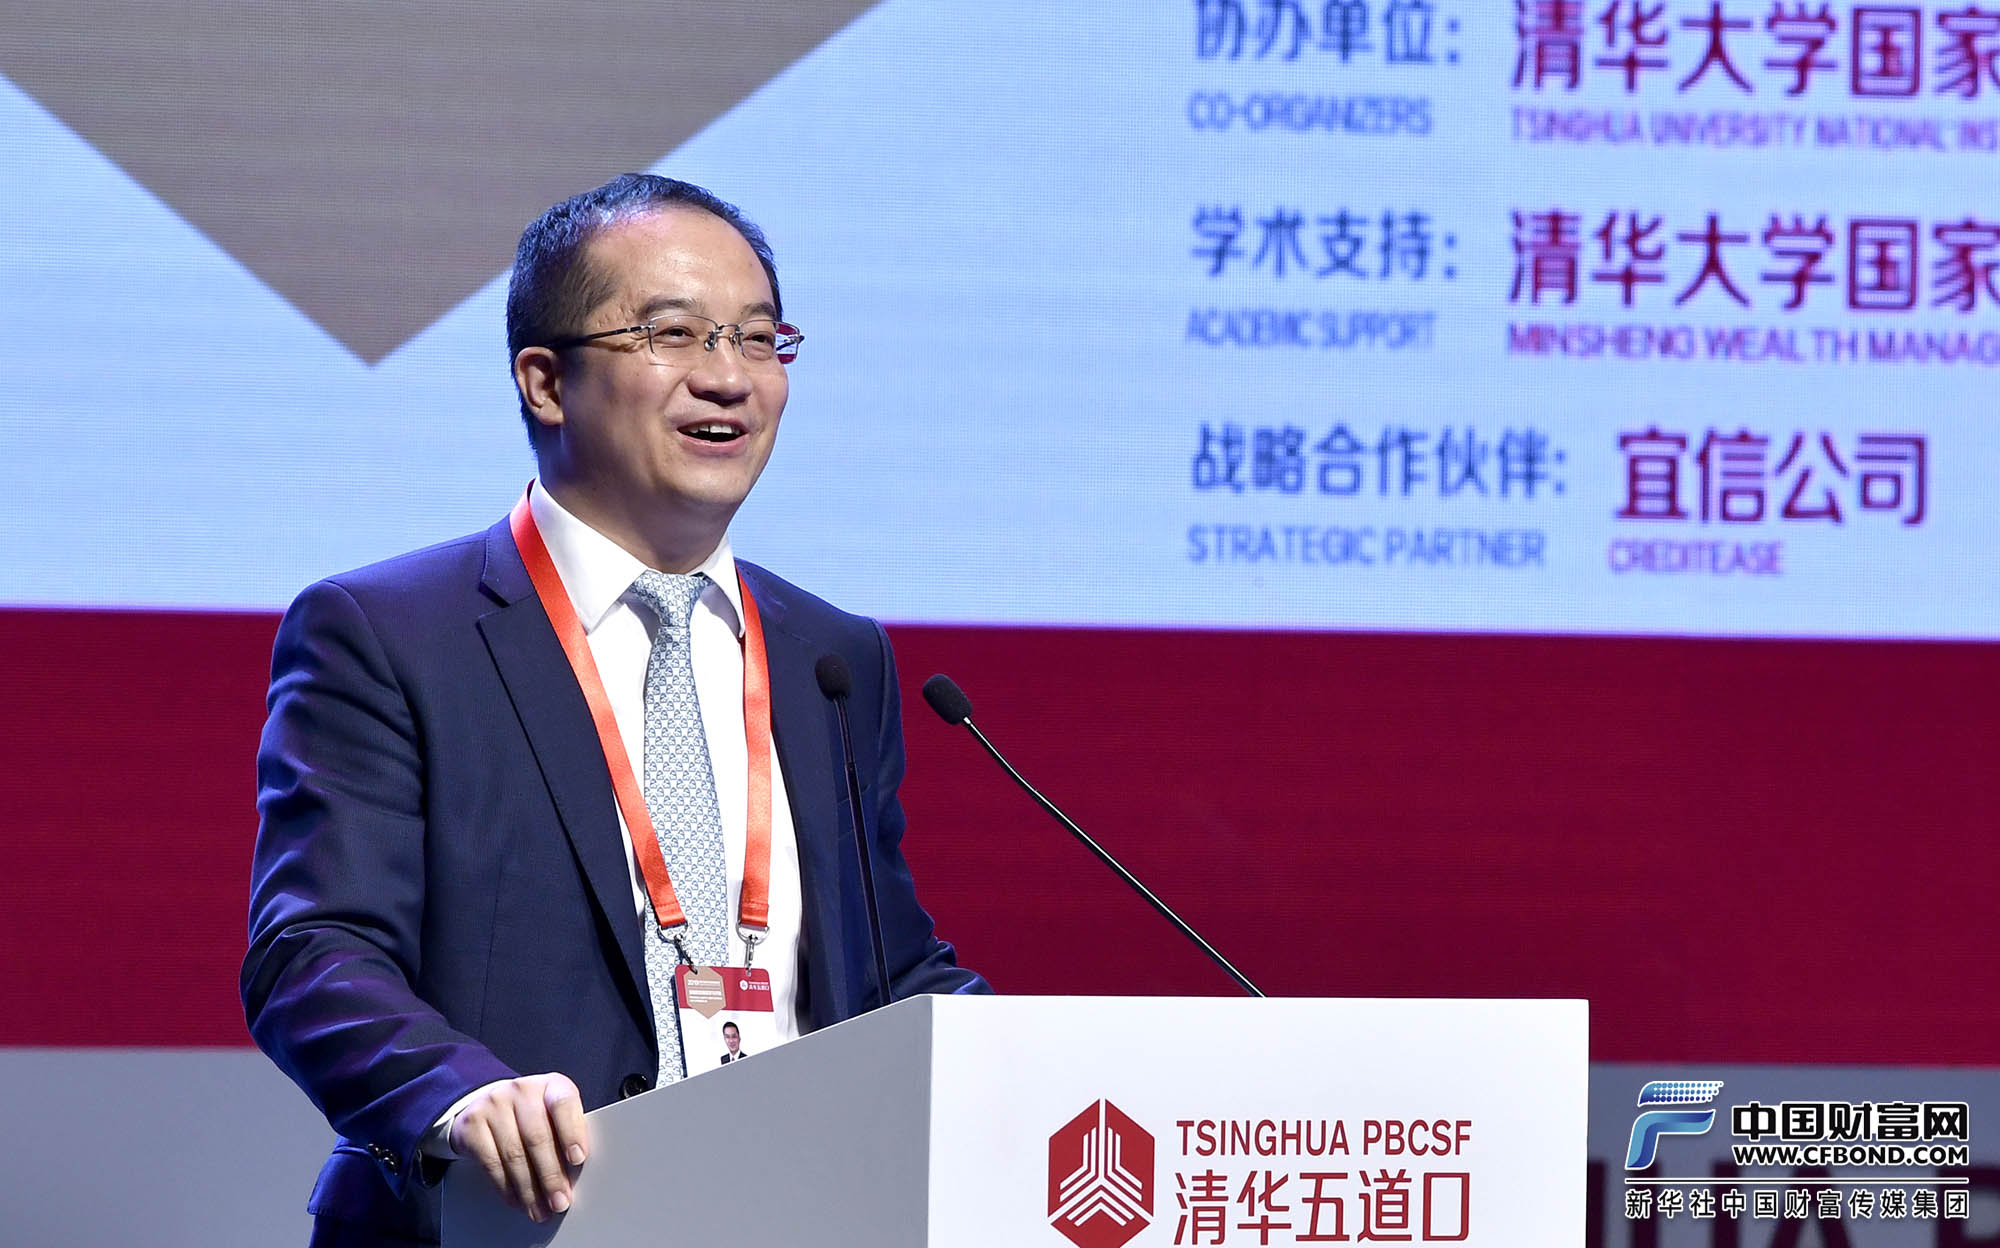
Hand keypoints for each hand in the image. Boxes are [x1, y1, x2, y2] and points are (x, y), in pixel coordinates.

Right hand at [449, 1072, 588, 1221]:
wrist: (486, 1104)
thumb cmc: (531, 1114)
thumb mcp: (552, 1115)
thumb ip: (565, 1135)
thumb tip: (575, 1176)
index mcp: (550, 1085)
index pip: (563, 1103)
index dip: (572, 1132)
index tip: (578, 1159)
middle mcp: (521, 1090)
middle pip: (537, 1137)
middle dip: (550, 1176)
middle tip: (559, 1201)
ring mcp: (494, 1104)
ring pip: (514, 1154)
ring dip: (529, 1189)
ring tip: (540, 1209)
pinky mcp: (472, 1124)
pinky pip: (491, 1163)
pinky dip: (506, 1188)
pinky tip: (517, 1201)